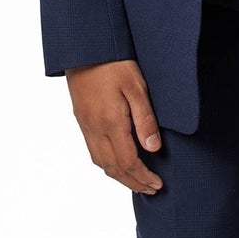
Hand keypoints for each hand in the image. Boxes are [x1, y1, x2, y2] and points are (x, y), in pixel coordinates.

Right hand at [65, 59, 163, 193]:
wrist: (85, 47)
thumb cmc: (114, 63)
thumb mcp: (137, 88)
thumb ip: (145, 120)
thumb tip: (153, 149)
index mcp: (110, 122)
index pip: (128, 161)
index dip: (143, 177)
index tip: (157, 184)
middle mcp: (94, 128)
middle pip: (112, 168)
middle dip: (132, 182)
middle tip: (150, 189)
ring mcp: (85, 124)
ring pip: (100, 162)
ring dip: (118, 176)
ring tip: (135, 181)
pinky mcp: (81, 118)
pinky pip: (92, 150)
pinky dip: (106, 163)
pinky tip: (117, 162)